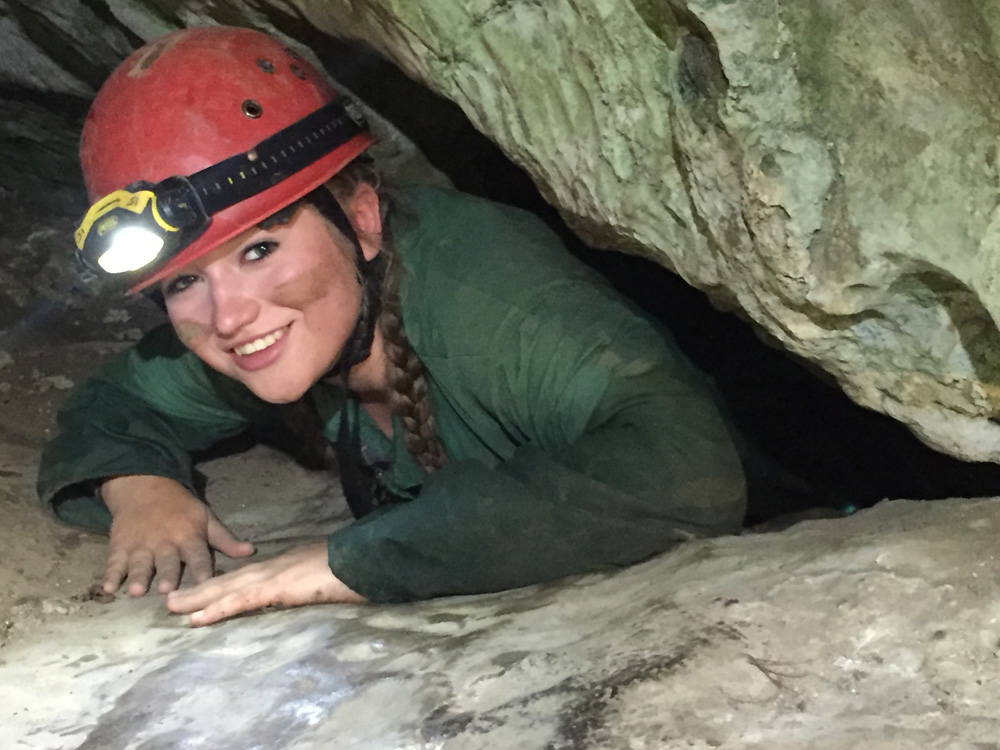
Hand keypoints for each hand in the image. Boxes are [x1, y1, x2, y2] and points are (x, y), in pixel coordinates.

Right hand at [101, 475, 254, 596]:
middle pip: (168, 561)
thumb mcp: (205, 518)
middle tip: (167, 589)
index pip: (199, 555)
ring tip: (137, 591)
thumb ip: (225, 539)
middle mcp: (165, 542)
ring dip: (139, 576)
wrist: (144, 486)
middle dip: (168, 574)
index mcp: (189, 536)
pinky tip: (107, 588)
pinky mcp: (120, 546)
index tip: (207, 588)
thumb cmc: (180, 508)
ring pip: (140, 563)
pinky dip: (110, 574)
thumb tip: (250, 551)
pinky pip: (114, 562)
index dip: (203, 571)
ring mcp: (141, 545)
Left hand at [166, 542, 364, 625]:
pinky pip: (240, 600)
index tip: (201, 589)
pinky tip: (197, 618)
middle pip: (230, 579)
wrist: (367, 558)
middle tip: (171, 599)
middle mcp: (274, 567)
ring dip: (198, 598)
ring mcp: (274, 576)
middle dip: (201, 589)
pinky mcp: (277, 588)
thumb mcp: (327, 573)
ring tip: (171, 607)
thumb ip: (312, 580)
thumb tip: (308, 587)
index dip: (222, 583)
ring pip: (227, 588)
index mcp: (285, 566)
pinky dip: (217, 609)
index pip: (247, 576)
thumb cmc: (354, 566)